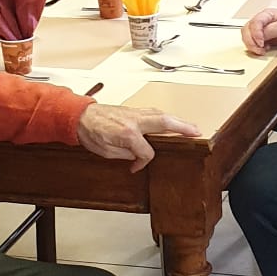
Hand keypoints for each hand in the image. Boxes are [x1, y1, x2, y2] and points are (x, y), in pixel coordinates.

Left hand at [77, 102, 199, 172]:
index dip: (143, 162)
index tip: (137, 166)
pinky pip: (154, 112)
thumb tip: (138, 158)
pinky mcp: (133, 109)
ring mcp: (134, 112)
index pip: (146, 151)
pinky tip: (171, 120)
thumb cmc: (89, 132)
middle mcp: (134, 120)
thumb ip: (126, 154)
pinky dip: (165, 117)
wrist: (79, 116)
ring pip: (161, 114)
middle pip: (164, 122)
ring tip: (191, 127)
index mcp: (127, 133)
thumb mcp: (106, 151)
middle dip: (183, 127)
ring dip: (178, 121)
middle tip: (197, 132)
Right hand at [242, 7, 276, 55]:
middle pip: (247, 30)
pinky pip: (252, 42)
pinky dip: (254, 47)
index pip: (255, 22)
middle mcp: (262, 21)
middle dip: (250, 41)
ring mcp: (261, 29)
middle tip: (259, 50)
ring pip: (247, 36)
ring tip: (261, 51)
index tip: (261, 43)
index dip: (256, 34)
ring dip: (251, 45)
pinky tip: (262, 50)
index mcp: (267, 14)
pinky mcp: (263, 37)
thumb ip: (271, 31)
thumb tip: (259, 37)